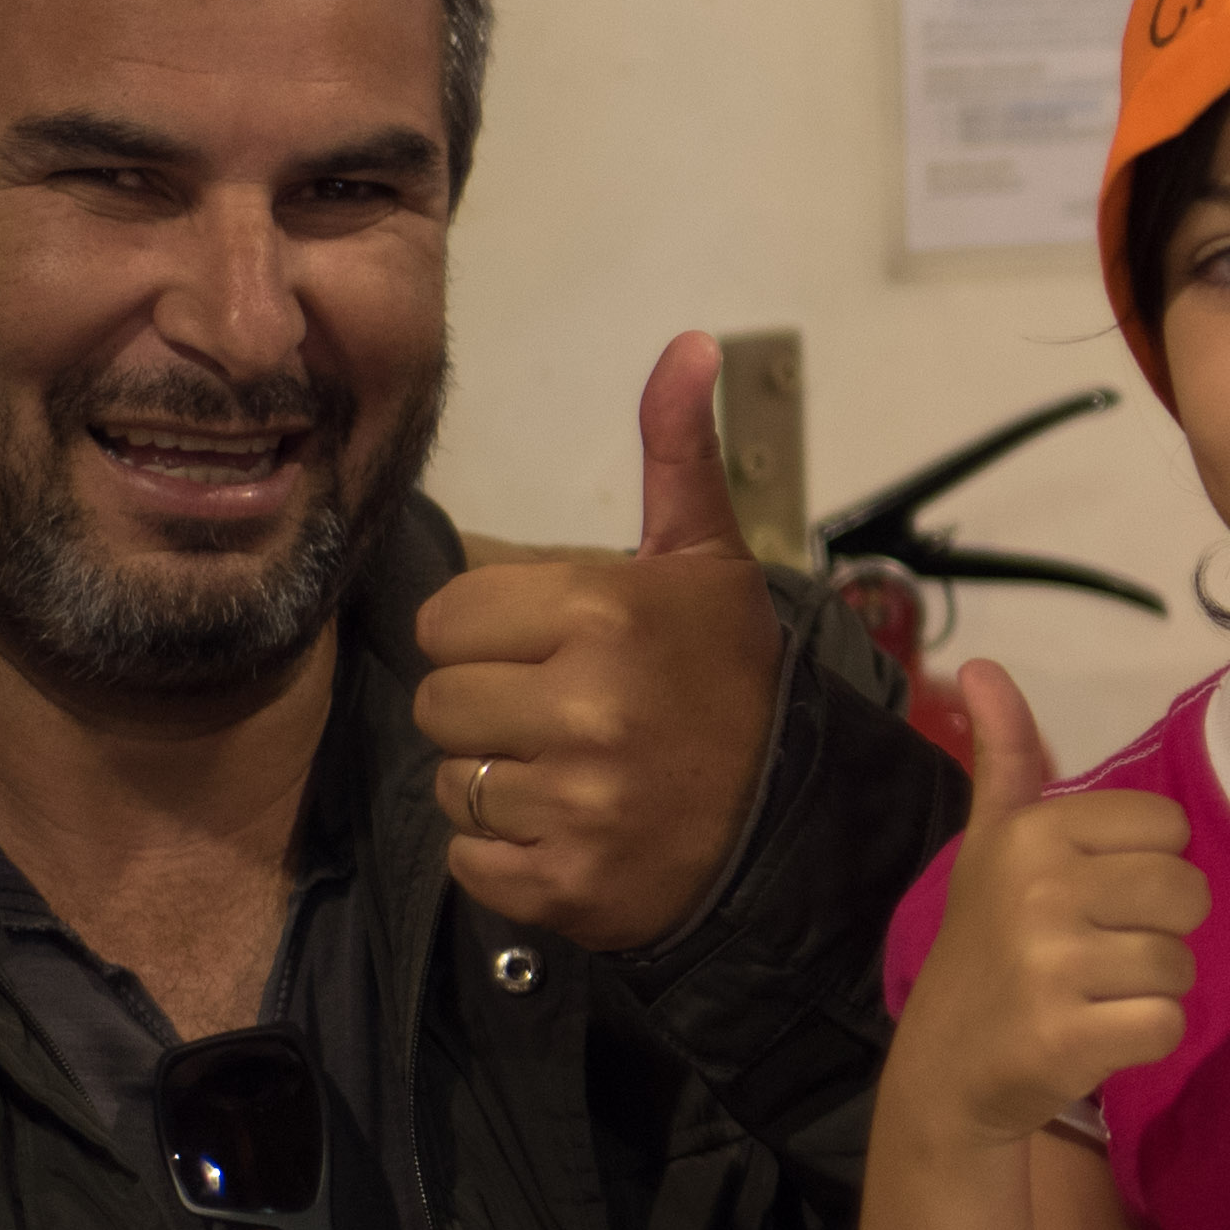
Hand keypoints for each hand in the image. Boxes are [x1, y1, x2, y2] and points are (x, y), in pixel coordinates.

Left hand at [413, 335, 787, 951]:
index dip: (491, 635)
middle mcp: (586, 708)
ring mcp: (576, 805)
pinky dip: (508, 856)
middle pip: (438, 703)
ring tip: (571, 775)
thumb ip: (677, 454)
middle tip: (565, 717)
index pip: (448, 620)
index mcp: (602, 613)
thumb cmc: (729, 680)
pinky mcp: (564, 887)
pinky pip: (470, 861)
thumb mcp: (706, 560)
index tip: (555, 652)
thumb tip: (690, 342)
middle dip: (489, 708)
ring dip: (497, 783)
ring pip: (450, 783)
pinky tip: (571, 831)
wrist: (791, 820)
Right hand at [889, 662, 1203, 1148]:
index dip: (1145, 867)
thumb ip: (1006, 755)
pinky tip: (1096, 1035)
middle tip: (1098, 951)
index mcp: (1032, 831)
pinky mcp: (1067, 1037)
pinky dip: (1146, 1036)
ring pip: (1181, 962)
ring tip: (1091, 993)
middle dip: (1160, 929)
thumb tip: (981, 663)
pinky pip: (1168, 1022)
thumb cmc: (987, 942)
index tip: (1089, 896)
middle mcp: (1039, 887)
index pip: (1169, 828)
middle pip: (1187, 891)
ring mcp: (1050, 964)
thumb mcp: (992, 841)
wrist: (946, 1067)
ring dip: (1150, 987)